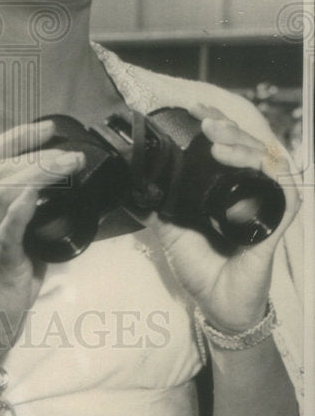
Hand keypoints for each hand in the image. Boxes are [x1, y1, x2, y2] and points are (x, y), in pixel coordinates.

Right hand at [0, 119, 84, 360]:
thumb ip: (15, 212)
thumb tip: (53, 189)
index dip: (15, 137)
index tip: (46, 128)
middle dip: (37, 154)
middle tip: (69, 152)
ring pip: (3, 192)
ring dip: (39, 173)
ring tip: (67, 165)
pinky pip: (8, 227)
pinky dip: (24, 205)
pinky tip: (40, 192)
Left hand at [131, 102, 301, 332]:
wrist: (217, 305)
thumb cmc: (202, 269)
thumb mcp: (171, 231)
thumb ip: (154, 207)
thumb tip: (129, 187)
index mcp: (229, 186)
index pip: (230, 143)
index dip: (219, 121)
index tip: (196, 109)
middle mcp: (251, 191)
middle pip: (250, 145)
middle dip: (229, 127)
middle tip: (207, 122)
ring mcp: (266, 206)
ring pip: (268, 161)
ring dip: (244, 147)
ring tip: (218, 142)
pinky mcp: (276, 226)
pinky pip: (286, 195)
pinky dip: (274, 177)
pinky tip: (257, 166)